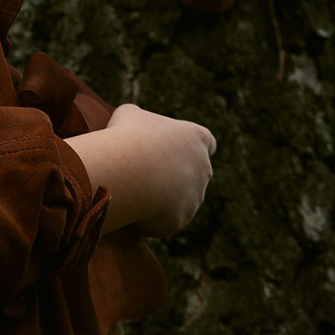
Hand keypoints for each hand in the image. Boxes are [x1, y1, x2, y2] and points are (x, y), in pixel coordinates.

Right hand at [65, 103, 217, 234]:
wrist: (126, 171)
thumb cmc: (126, 136)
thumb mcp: (129, 114)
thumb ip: (140, 121)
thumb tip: (132, 127)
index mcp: (197, 138)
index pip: (208, 143)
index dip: (191, 147)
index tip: (175, 152)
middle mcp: (203, 168)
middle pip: (195, 173)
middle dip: (176, 176)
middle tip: (146, 176)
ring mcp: (195, 196)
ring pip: (180, 200)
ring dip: (162, 199)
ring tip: (133, 192)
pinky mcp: (181, 220)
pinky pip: (164, 220)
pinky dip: (150, 218)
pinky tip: (131, 209)